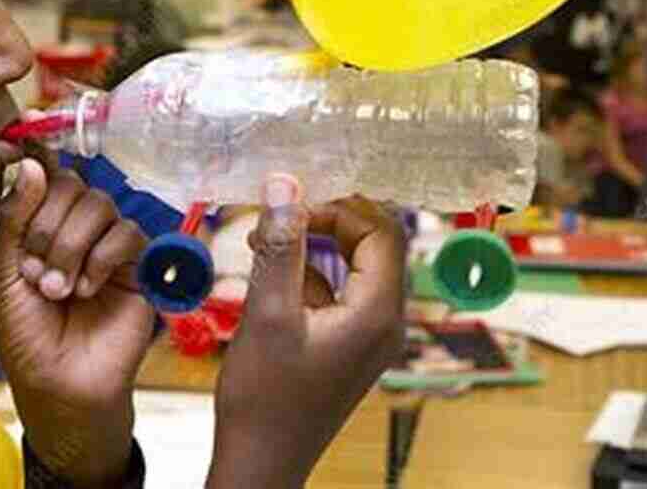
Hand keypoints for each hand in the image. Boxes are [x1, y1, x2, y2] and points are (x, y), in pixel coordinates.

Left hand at [0, 149, 153, 486]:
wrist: (58, 385)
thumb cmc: (25, 335)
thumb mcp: (2, 274)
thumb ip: (13, 218)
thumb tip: (31, 163)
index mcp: (37, 224)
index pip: (43, 175)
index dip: (37, 166)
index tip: (25, 152)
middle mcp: (73, 228)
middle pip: (71, 184)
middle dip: (47, 224)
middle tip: (34, 269)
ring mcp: (106, 245)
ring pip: (99, 205)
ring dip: (71, 245)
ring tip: (56, 288)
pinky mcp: (137, 266)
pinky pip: (127, 234)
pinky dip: (102, 258)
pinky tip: (86, 290)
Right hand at [207, 175, 405, 488]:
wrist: (260, 461)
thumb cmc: (264, 398)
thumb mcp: (267, 312)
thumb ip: (281, 246)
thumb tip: (285, 185)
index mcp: (378, 313)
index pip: (380, 232)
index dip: (338, 208)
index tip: (291, 209)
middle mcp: (385, 322)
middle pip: (374, 244)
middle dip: (326, 220)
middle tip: (278, 218)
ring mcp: (369, 335)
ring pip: (354, 265)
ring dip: (313, 244)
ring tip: (264, 241)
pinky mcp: (349, 344)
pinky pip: (339, 290)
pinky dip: (308, 273)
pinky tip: (270, 275)